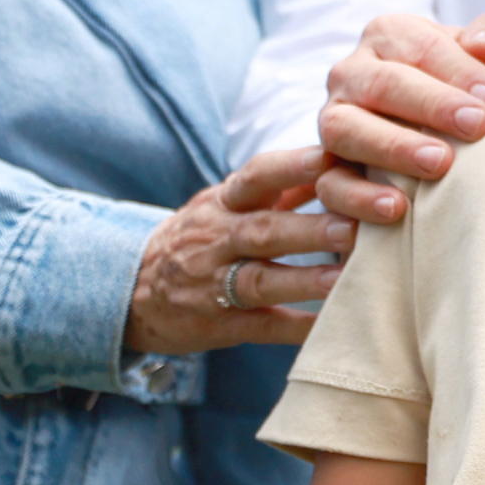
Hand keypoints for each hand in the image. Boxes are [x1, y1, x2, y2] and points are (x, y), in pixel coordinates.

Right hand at [127, 149, 353, 353]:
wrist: (131, 291)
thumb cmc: (201, 237)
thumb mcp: (227, 203)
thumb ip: (280, 184)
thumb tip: (342, 156)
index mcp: (224, 202)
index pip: (257, 176)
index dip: (292, 166)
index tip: (331, 158)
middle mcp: (217, 239)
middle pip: (264, 230)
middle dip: (310, 229)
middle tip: (354, 227)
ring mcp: (215, 284)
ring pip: (260, 280)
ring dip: (303, 280)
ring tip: (344, 278)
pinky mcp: (220, 324)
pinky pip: (262, 326)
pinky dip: (296, 328)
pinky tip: (329, 326)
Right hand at [313, 11, 484, 226]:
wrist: (448, 130)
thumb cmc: (472, 83)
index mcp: (389, 36)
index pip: (419, 46)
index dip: (458, 70)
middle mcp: (352, 73)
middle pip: (381, 83)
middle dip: (431, 105)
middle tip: (477, 127)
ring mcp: (333, 121)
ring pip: (344, 130)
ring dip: (392, 148)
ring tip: (438, 165)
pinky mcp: (326, 170)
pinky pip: (328, 185)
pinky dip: (357, 199)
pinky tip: (396, 211)